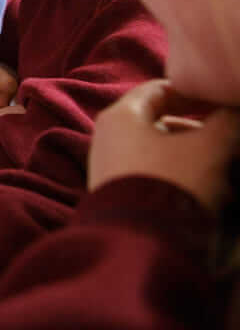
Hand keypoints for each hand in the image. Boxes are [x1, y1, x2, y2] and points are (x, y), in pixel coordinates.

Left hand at [89, 80, 239, 213]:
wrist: (140, 244)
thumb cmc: (173, 182)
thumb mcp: (209, 148)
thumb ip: (226, 122)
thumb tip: (235, 111)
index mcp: (120, 116)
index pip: (159, 90)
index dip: (195, 93)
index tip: (224, 104)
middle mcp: (106, 137)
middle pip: (158, 122)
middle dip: (198, 129)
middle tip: (230, 140)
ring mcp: (108, 168)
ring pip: (158, 151)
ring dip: (193, 154)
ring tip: (224, 168)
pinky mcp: (117, 196)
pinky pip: (152, 174)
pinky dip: (179, 174)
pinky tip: (204, 189)